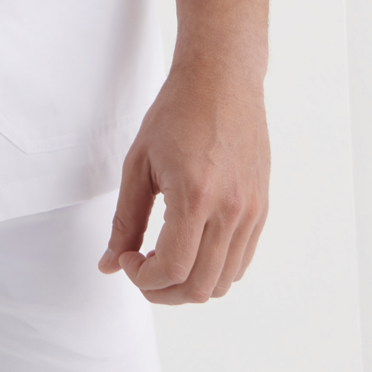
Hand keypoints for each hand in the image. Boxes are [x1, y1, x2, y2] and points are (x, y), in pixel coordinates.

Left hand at [98, 57, 269, 302]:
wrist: (222, 80)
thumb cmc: (177, 113)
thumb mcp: (138, 163)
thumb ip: (124, 219)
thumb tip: (110, 263)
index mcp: (195, 195)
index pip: (173, 268)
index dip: (143, 278)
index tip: (127, 260)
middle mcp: (231, 209)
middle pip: (200, 286)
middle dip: (163, 290)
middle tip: (141, 270)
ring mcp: (251, 212)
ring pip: (223, 281)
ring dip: (189, 284)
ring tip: (164, 258)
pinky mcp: (261, 209)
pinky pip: (240, 261)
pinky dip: (214, 269)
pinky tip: (190, 247)